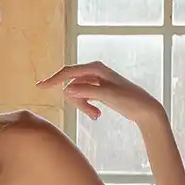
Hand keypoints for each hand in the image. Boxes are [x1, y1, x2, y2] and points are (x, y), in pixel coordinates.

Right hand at [36, 60, 165, 124]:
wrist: (144, 108)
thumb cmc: (129, 100)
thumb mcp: (107, 96)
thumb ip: (87, 91)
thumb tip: (66, 89)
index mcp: (96, 68)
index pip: (69, 72)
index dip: (53, 79)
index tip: (39, 87)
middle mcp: (94, 71)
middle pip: (71, 85)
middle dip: (77, 101)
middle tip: (92, 114)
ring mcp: (95, 81)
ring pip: (76, 93)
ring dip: (82, 106)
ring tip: (96, 116)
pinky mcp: (97, 90)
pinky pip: (83, 97)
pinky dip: (86, 107)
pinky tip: (96, 115)